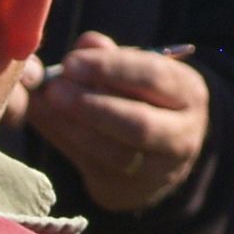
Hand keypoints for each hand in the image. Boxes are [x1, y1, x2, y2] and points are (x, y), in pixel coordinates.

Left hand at [18, 32, 208, 212]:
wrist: (158, 152)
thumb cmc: (143, 97)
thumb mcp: (138, 71)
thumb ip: (113, 56)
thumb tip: (86, 44)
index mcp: (189, 94)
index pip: (155, 78)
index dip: (112, 68)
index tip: (72, 61)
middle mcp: (182, 135)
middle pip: (139, 124)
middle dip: (92, 105)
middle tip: (55, 87)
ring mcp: (158, 169)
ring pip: (114, 152)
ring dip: (73, 126)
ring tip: (45, 102)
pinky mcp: (128, 190)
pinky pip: (92, 166)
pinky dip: (64, 140)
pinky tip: (44, 119)